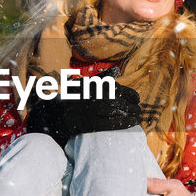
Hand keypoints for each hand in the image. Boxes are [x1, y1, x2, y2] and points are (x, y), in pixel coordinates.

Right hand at [25, 82, 140, 146]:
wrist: (55, 114)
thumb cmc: (74, 99)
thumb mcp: (86, 84)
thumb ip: (102, 78)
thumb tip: (117, 70)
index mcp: (94, 86)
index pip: (119, 89)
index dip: (131, 95)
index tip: (138, 100)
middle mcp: (93, 96)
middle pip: (119, 101)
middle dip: (132, 106)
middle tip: (140, 110)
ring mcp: (90, 110)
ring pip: (116, 112)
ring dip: (130, 115)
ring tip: (138, 117)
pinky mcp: (89, 124)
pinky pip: (110, 124)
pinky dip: (123, 123)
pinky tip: (131, 123)